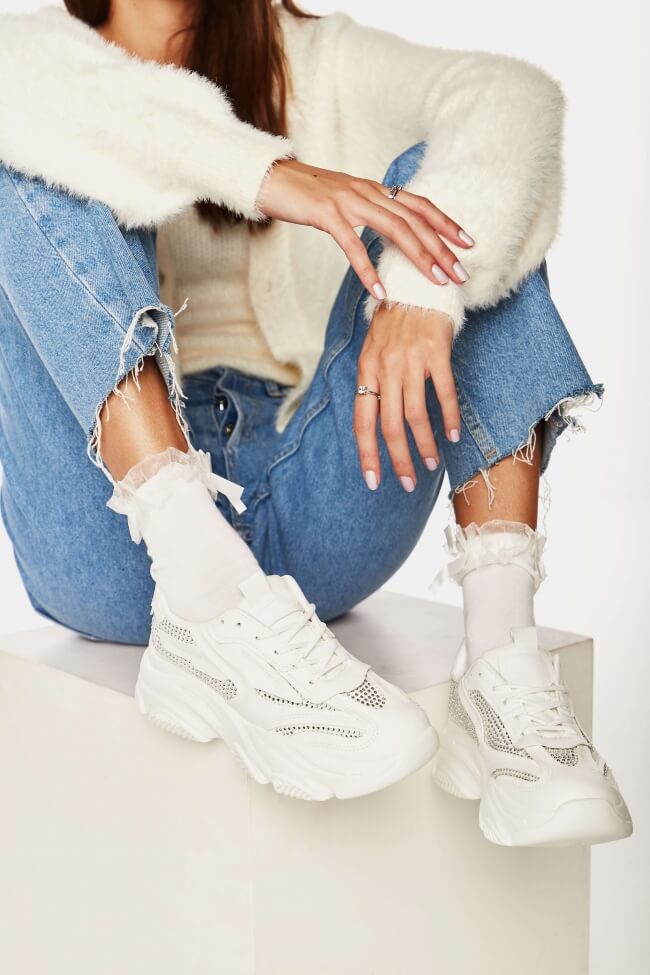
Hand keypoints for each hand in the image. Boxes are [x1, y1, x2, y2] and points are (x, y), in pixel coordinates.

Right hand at [257, 159, 473, 298]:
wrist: (272, 179)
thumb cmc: (307, 195)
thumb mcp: (346, 202)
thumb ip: (370, 213)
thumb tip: (391, 233)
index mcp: (375, 190)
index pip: (420, 205)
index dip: (446, 223)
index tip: (467, 243)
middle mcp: (368, 192)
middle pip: (415, 220)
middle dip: (442, 248)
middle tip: (461, 273)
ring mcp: (348, 202)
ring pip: (395, 229)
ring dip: (419, 257)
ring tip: (435, 281)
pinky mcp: (327, 214)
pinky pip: (352, 245)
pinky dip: (368, 270)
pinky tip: (380, 290)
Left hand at [353, 304, 460, 490]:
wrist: (415, 283)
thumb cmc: (395, 322)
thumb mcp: (373, 351)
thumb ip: (374, 384)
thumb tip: (375, 422)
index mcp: (366, 370)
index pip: (362, 421)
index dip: (367, 454)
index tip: (373, 480)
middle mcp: (385, 368)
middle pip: (390, 425)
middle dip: (398, 459)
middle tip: (408, 482)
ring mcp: (411, 360)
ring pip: (416, 415)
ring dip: (425, 444)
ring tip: (431, 463)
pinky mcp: (436, 352)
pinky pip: (443, 393)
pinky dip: (448, 417)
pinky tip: (452, 434)